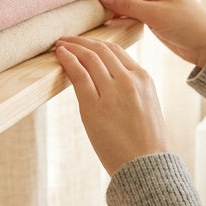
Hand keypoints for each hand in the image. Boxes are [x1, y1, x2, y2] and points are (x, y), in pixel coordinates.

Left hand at [54, 35, 168, 175]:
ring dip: (71, 47)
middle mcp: (129, 80)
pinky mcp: (94, 107)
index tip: (84, 43)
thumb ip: (132, 89)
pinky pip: (78, 75)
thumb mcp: (146, 107)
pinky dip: (67, 60)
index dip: (97, 43)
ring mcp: (112, 92)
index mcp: (144, 79)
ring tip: (59, 44)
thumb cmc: (146, 143)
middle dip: (81, 41)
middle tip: (66, 39)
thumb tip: (110, 81)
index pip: (117, 50)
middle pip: (101, 49)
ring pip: (89, 58)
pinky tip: (60, 55)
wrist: (146, 167)